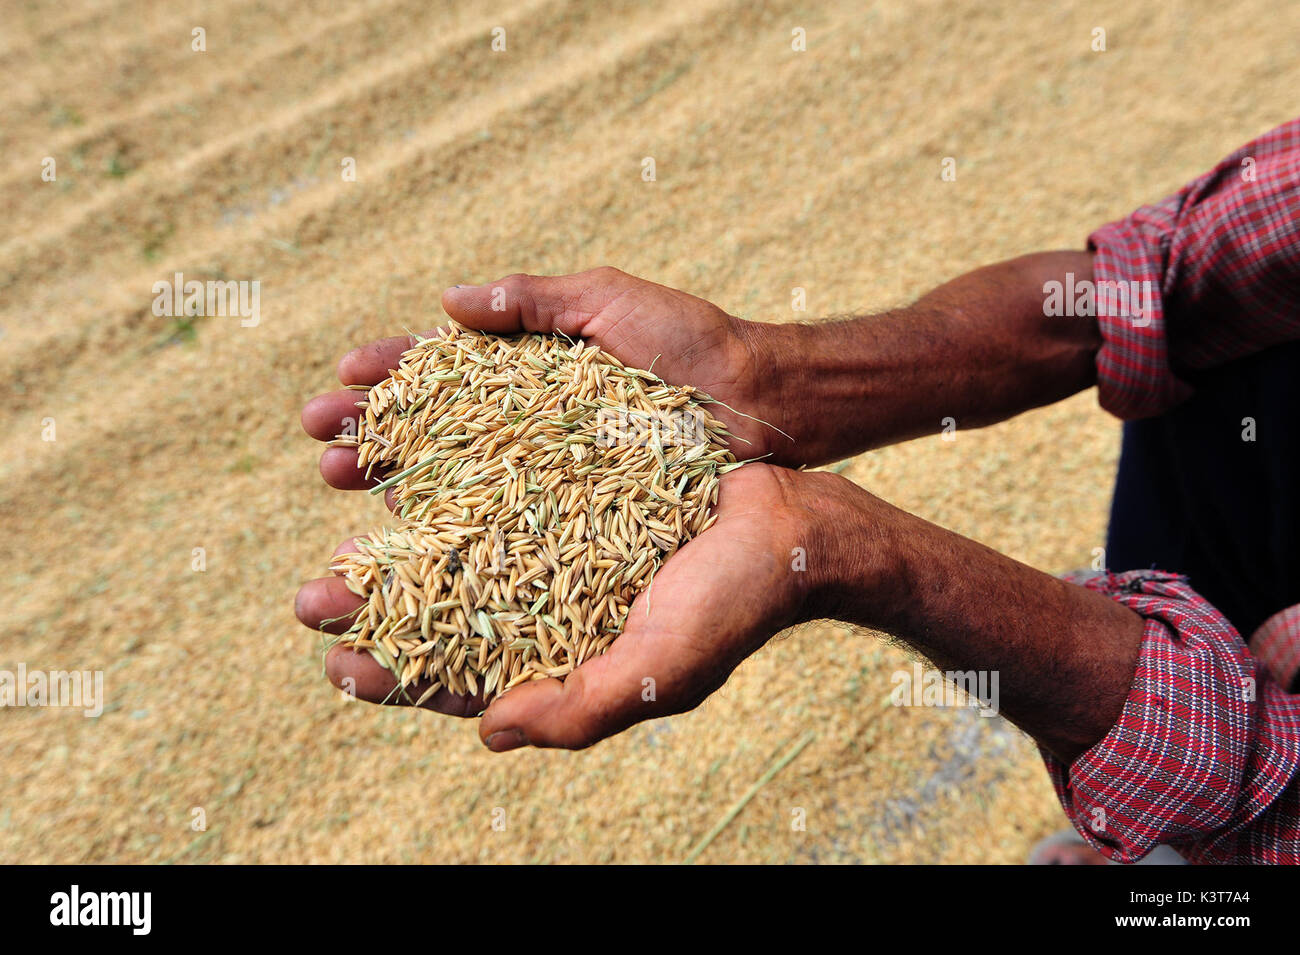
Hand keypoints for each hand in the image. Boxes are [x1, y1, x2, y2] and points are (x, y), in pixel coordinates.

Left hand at [295, 463, 834, 747]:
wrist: (796, 521)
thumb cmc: (737, 604)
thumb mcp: (660, 672)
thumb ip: (577, 710)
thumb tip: (484, 732)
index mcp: (565, 657)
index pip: (463, 681)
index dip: (397, 679)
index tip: (337, 662)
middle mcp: (551, 600)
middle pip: (443, 606)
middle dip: (377, 603)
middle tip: (313, 594)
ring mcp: (559, 538)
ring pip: (458, 533)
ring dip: (400, 519)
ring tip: (343, 498)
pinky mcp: (574, 483)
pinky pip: (498, 474)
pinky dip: (451, 462)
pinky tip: (411, 446)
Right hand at [300, 267, 794, 498]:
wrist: (765, 406)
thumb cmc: (692, 346)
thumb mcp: (609, 300)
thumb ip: (534, 297)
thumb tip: (446, 304)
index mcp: (533, 367)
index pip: (445, 368)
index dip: (391, 372)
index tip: (342, 377)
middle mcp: (532, 423)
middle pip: (435, 426)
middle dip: (374, 428)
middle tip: (318, 441)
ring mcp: (551, 471)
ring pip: (457, 478)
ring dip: (395, 480)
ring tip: (340, 486)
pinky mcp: (578, 514)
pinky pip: (507, 522)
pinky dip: (458, 529)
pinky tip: (411, 540)